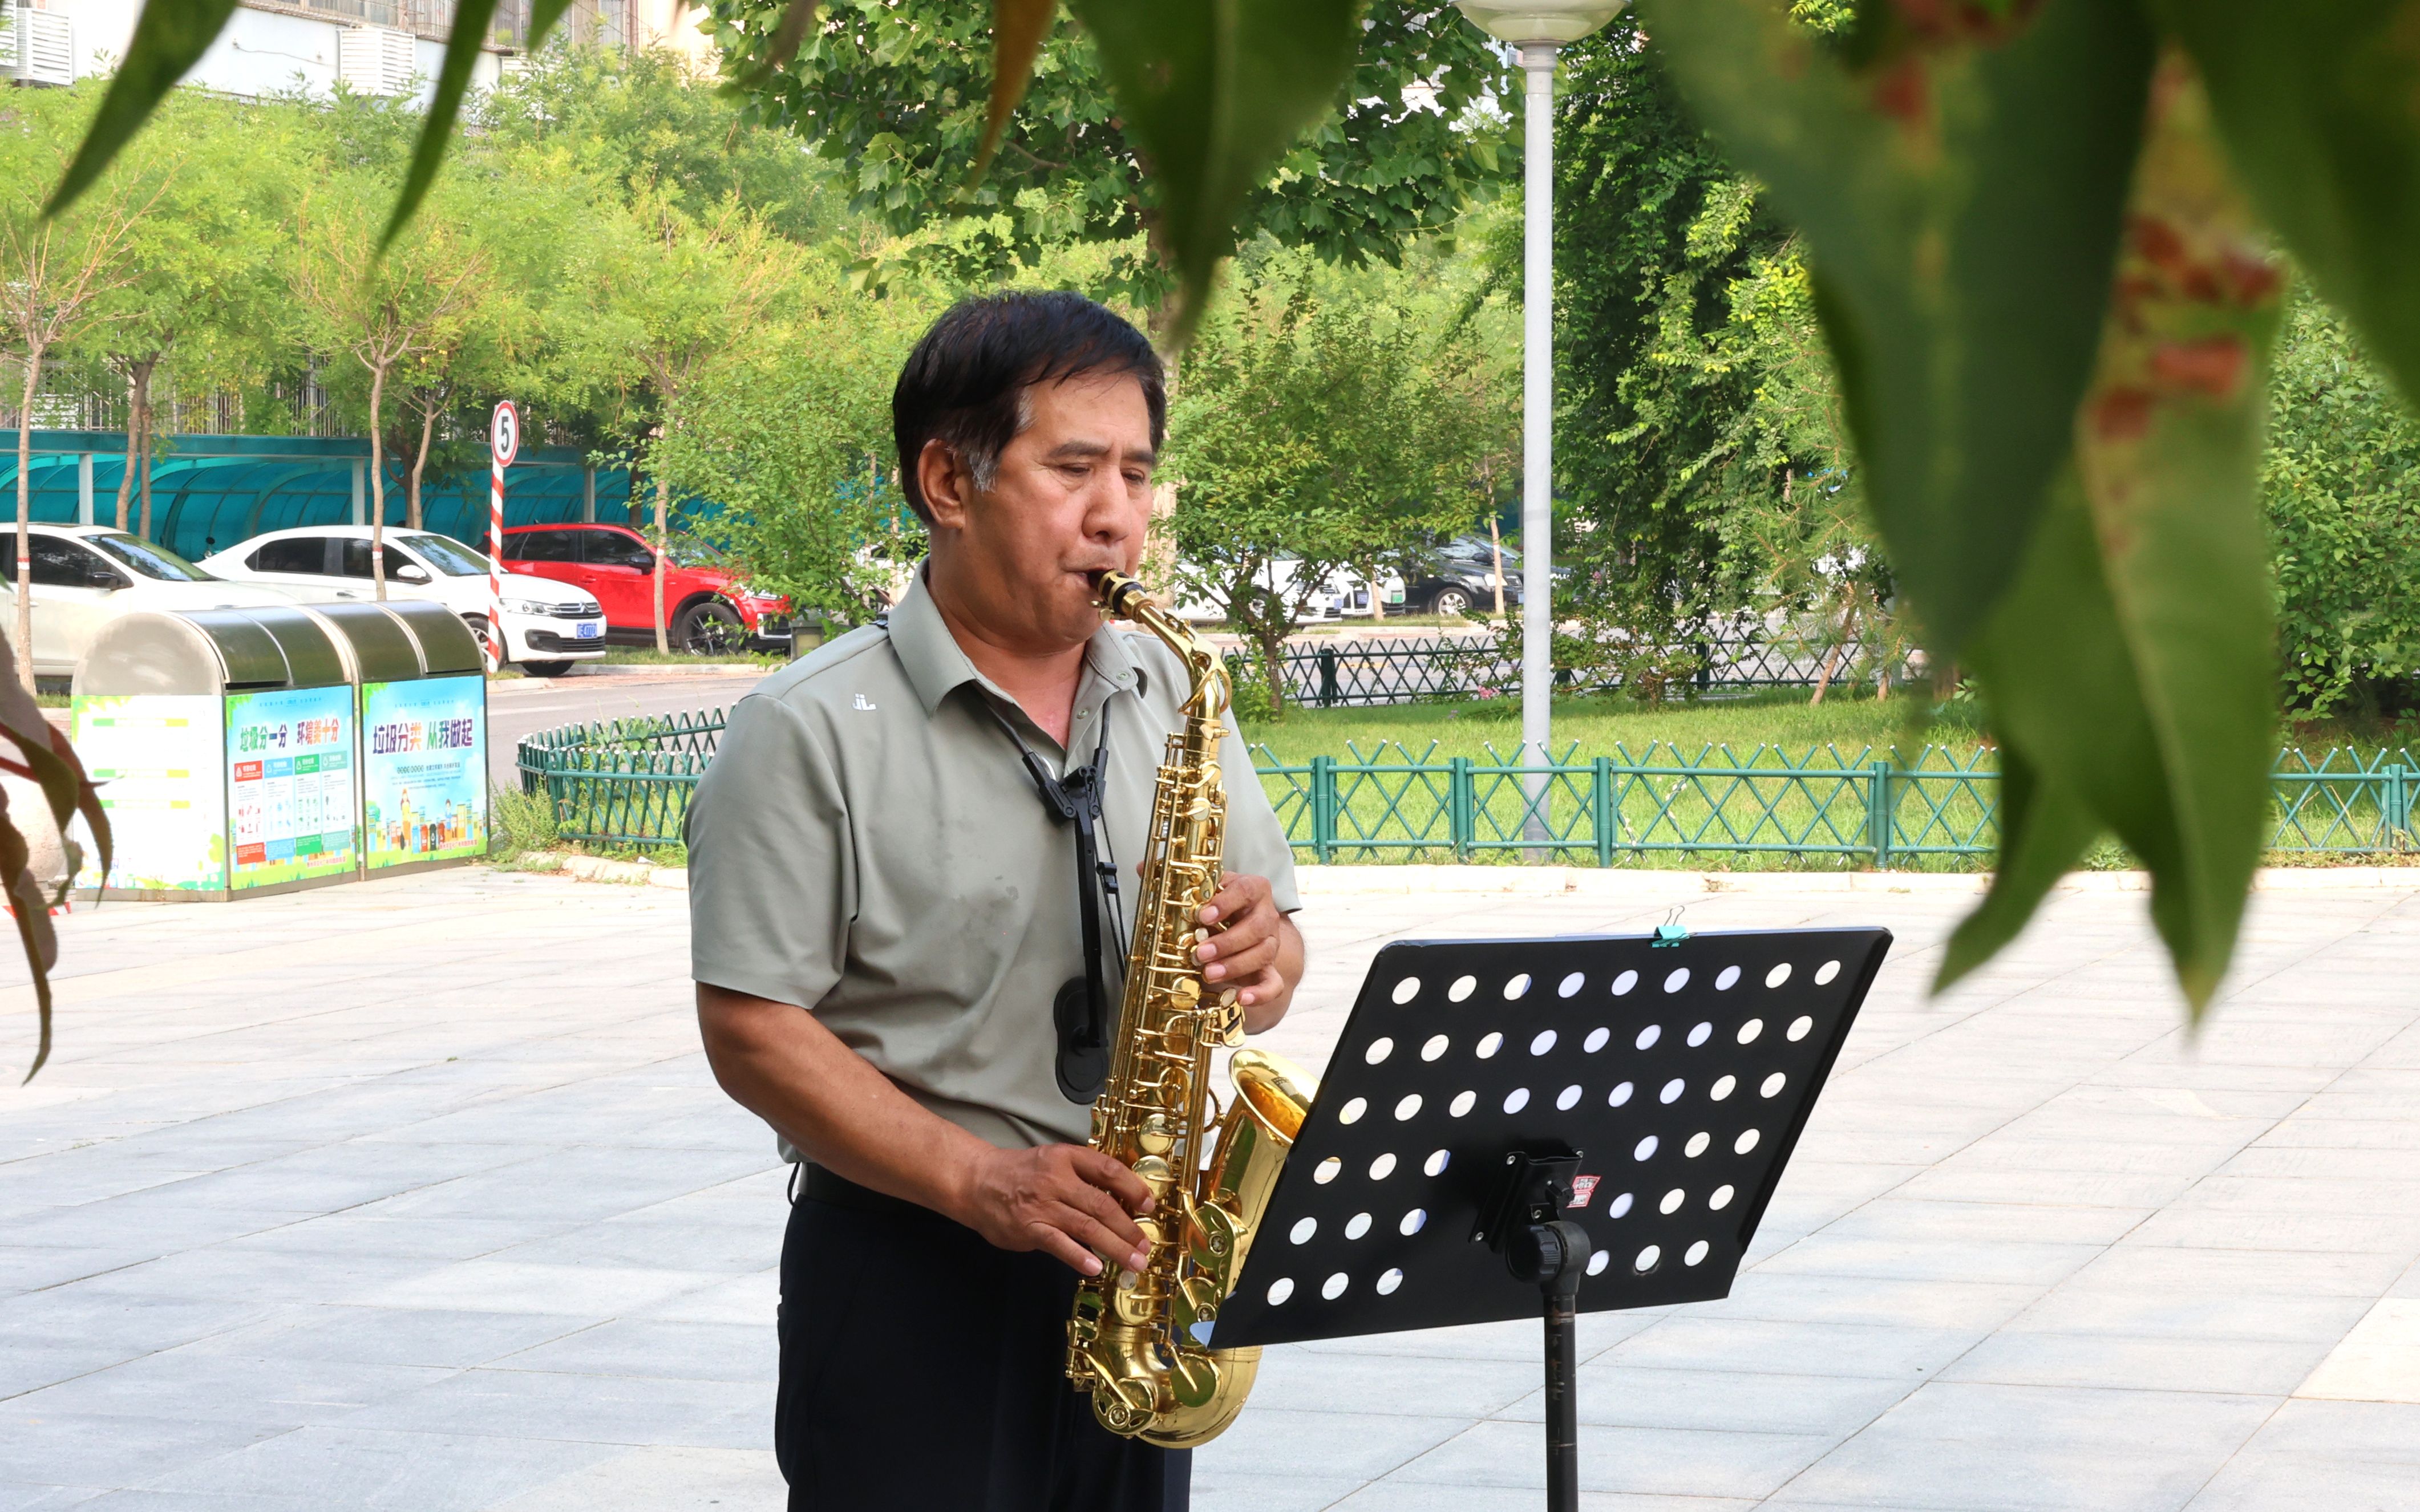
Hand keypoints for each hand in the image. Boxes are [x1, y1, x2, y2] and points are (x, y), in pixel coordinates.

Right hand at [950, 1142, 1155, 1276]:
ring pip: (1086, 1226)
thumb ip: (1082, 1175)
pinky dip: (1078, 1256)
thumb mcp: (1054, 1160)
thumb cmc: (1021, 1173)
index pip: (1108, 1170)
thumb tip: (1121, 1199)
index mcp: (1066, 1157)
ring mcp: (1042, 1205)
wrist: (977, 1182)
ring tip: (1133, 1261)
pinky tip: (1096, 1267)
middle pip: (1102, 1204)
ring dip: (1114, 1247)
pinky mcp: (1028, 1228)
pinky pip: (1059, 1244)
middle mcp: (1056, 1179)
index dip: (1133, 1188)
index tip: (1149, 1205)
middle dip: (1129, 1228)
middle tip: (1145, 1246)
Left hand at [1194, 871, 1285, 1007]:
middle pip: (1257, 927)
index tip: (1204, 916)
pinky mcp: (1269, 968)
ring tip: (1209, 973)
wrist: (1234, 924)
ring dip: (1235, 966)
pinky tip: (1242, 998)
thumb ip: (1198, 897)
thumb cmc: (1216, 907)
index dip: (1226, 903)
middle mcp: (1267, 915)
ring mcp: (1270, 943)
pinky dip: (1260, 993)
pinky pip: (1274, 983)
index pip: (1246, 890)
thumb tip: (1178, 904)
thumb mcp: (1208, 896)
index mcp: (1254, 889)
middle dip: (1227, 942)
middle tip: (1201, 953)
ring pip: (1264, 954)